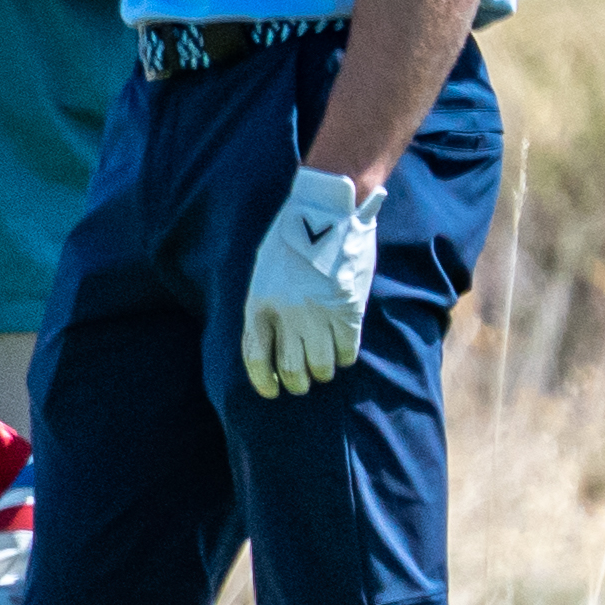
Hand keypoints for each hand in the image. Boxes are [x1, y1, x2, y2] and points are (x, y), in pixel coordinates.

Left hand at [243, 166, 383, 398]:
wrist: (324, 212)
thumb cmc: (289, 240)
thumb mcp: (262, 271)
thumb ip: (264, 306)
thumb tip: (268, 343)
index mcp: (258, 303)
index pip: (255, 358)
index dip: (263, 382)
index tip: (271, 392)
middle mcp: (286, 314)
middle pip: (290, 368)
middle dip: (296, 382)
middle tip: (301, 382)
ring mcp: (318, 313)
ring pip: (321, 365)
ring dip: (322, 372)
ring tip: (322, 369)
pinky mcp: (348, 310)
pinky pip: (348, 350)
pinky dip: (345, 358)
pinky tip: (343, 354)